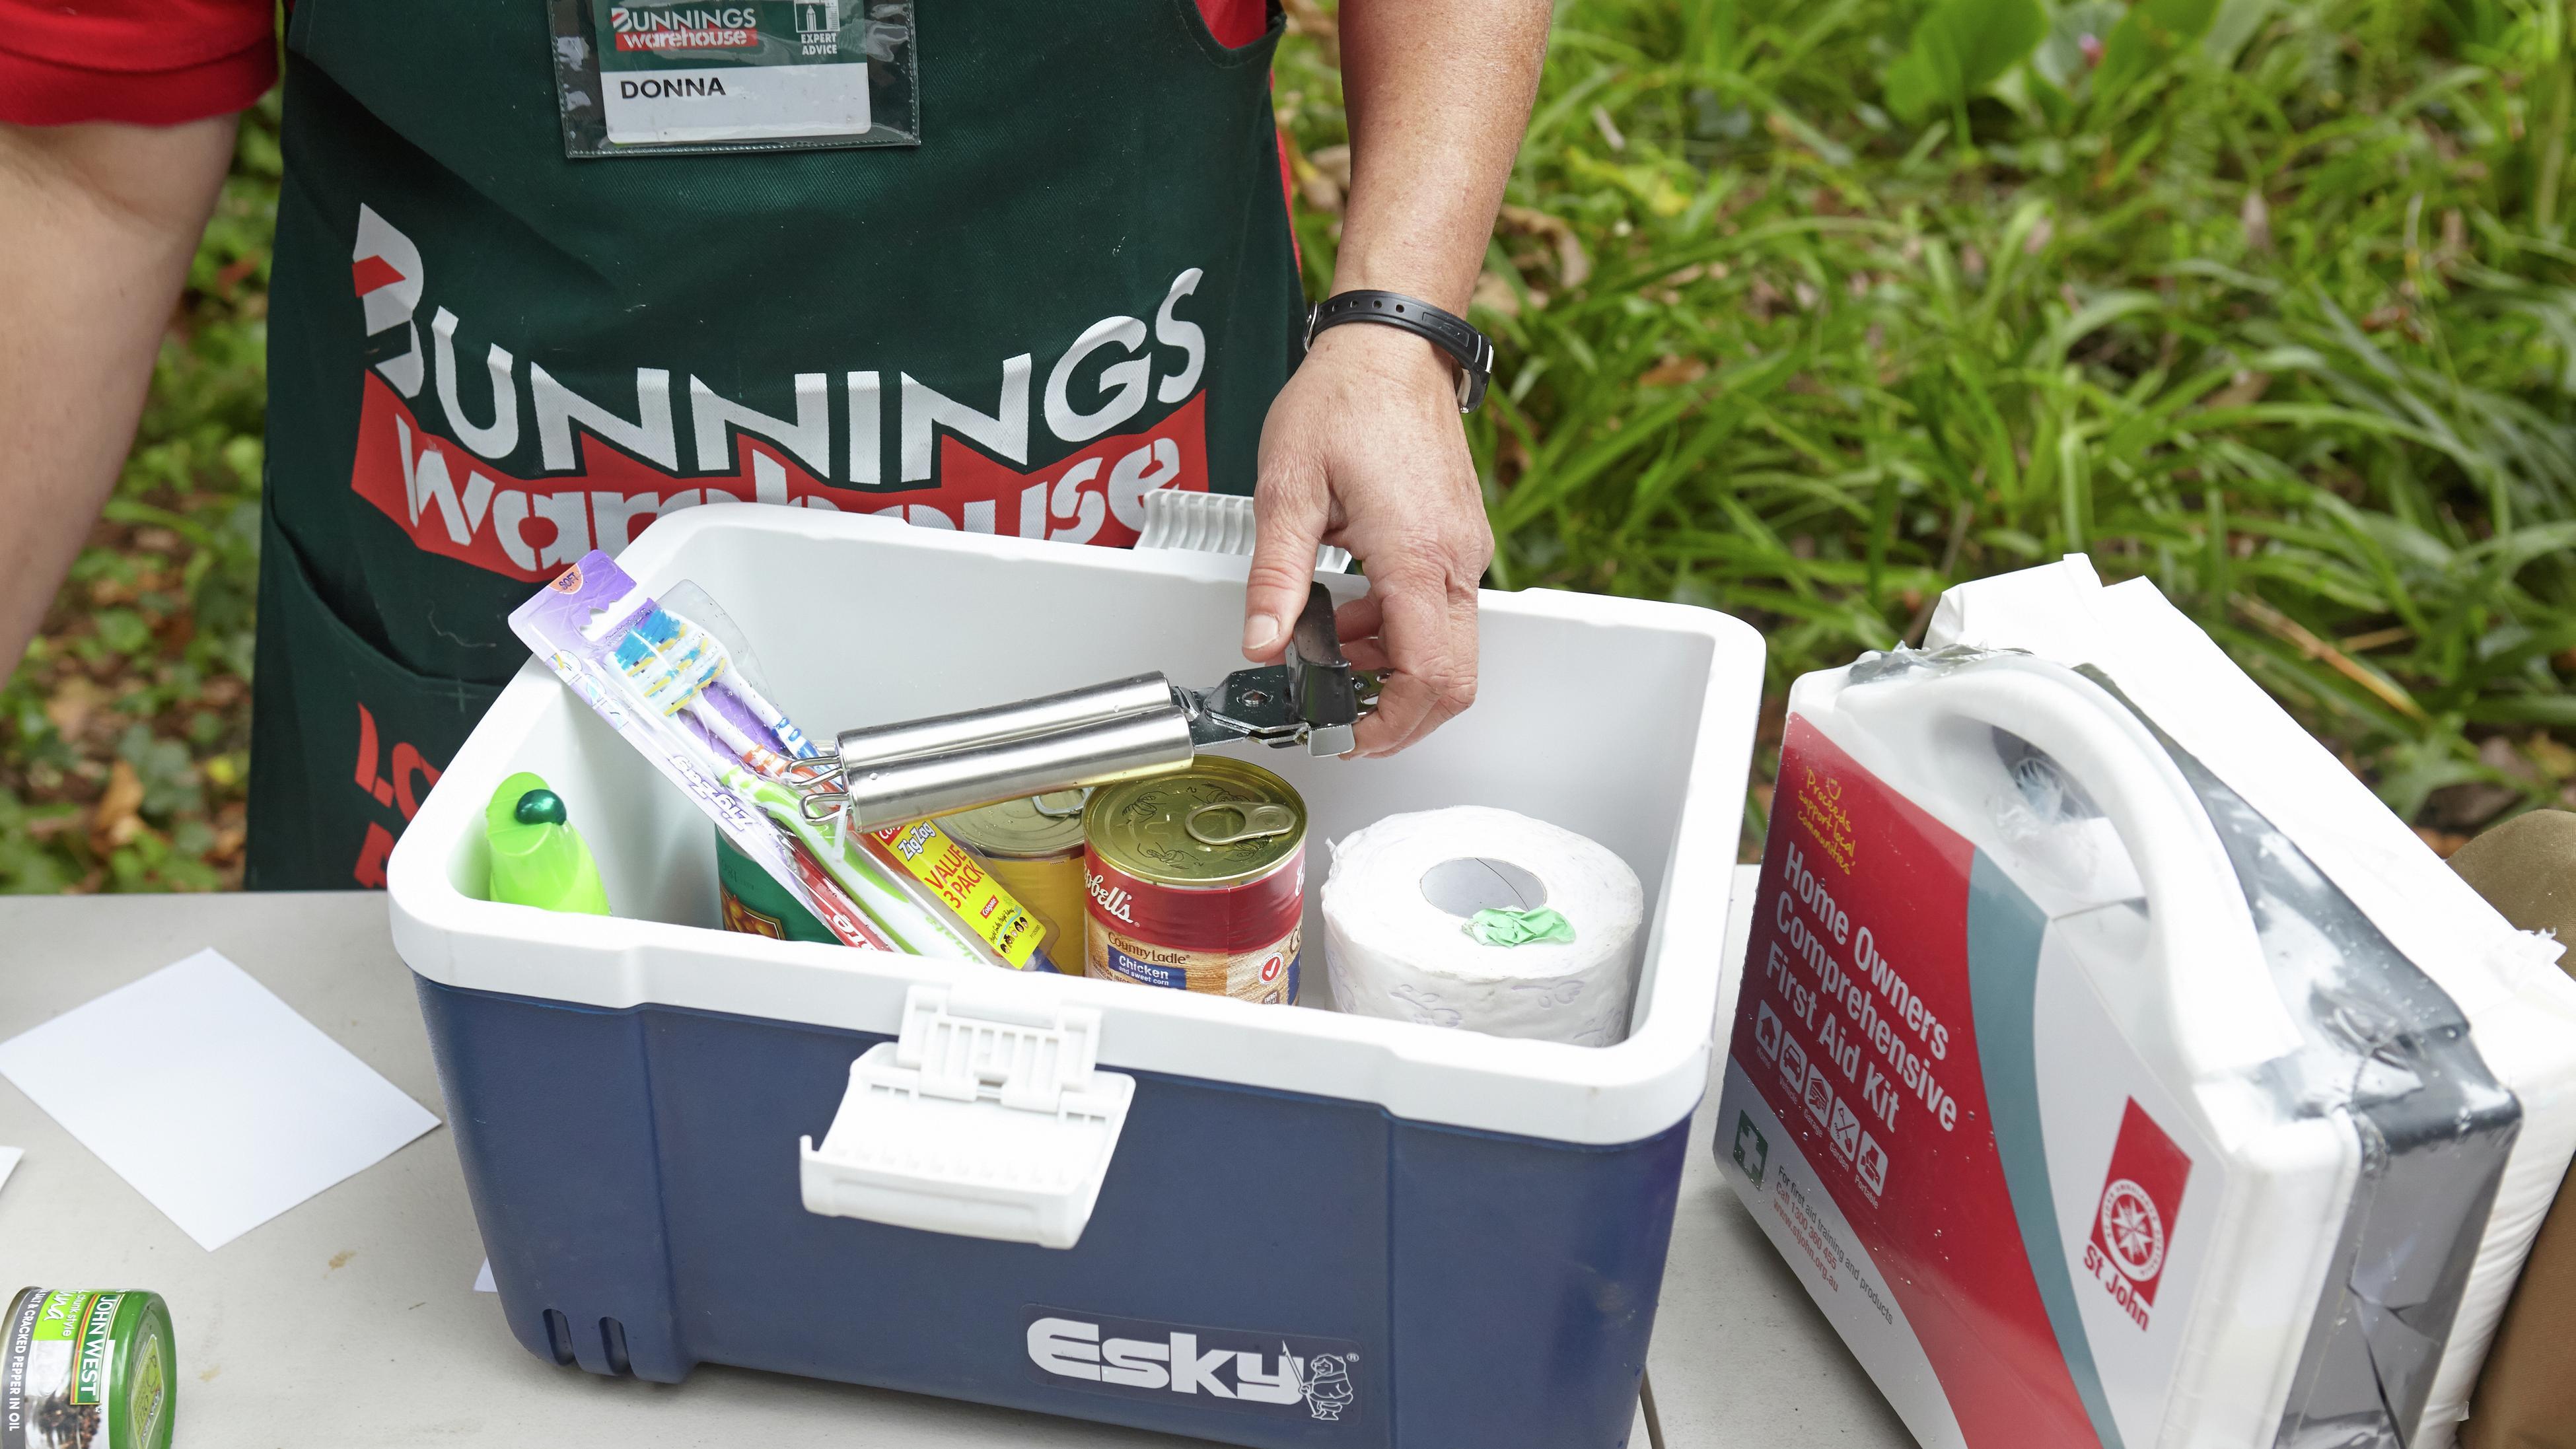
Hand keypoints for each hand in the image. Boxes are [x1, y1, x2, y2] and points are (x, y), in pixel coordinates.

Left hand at [1243, 323, 1492, 756]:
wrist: (1391, 346)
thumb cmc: (1344, 400)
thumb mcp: (1287, 488)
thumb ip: (1275, 576)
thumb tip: (1262, 644)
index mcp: (1416, 554)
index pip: (1428, 675)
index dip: (1389, 725)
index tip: (1345, 735)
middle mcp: (1454, 559)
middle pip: (1453, 679)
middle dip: (1396, 713)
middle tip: (1338, 717)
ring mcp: (1463, 551)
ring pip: (1449, 649)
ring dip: (1389, 669)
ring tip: (1325, 651)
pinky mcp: (1458, 541)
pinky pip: (1440, 612)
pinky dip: (1397, 632)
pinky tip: (1347, 612)